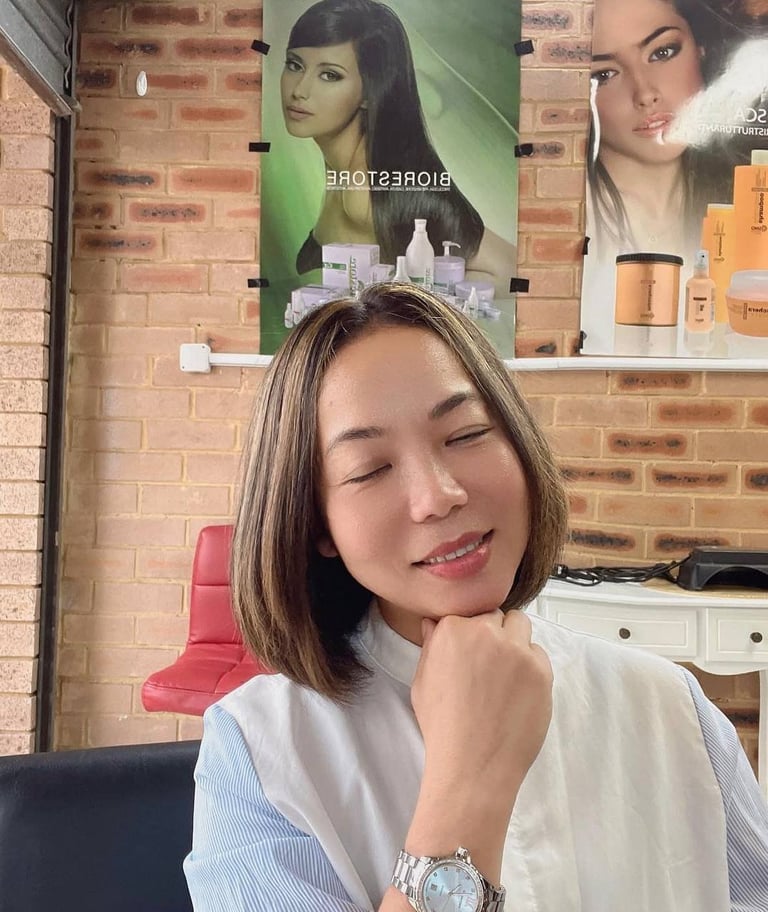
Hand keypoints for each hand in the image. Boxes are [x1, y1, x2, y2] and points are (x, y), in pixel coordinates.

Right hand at [411, 610, 551, 810]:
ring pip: (521, 626)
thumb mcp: (422, 682)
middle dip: (492, 633)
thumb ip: (431, 645)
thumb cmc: (443, 727)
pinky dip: (531, 666)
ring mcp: (517, 650)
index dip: (470, 633)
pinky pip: (539, 654)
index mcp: (452, 630)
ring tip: (505, 673)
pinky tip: (518, 690)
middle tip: (488, 665)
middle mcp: (486, 632)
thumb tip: (433, 623)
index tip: (470, 651)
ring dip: (514, 641)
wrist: (473, 765)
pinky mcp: (541, 670)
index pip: (469, 613)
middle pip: (496, 616)